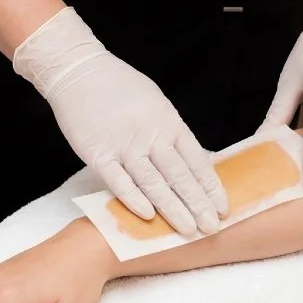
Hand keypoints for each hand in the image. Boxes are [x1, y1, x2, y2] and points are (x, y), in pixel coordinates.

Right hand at [14, 8, 227, 235]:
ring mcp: (125, 146)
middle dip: (198, 205)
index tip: (222, 209)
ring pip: (154, 183)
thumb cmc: (119, 87)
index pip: (197, 161)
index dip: (211, 187)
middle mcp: (152, 136)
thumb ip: (173, 133)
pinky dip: (133, 199)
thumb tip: (195, 160)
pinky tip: (148, 216)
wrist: (80, 72)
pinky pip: (119, 181)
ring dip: (173, 209)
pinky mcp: (99, 154)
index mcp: (169, 123)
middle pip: (180, 176)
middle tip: (212, 229)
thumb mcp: (157, 103)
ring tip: (188, 230)